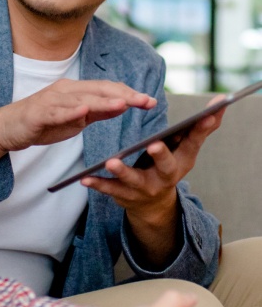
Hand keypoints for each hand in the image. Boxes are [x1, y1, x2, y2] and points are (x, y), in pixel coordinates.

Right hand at [0, 79, 155, 173]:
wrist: (7, 128)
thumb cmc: (42, 122)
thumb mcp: (75, 119)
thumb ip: (97, 111)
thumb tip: (122, 105)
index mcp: (75, 91)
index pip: (106, 89)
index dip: (128, 93)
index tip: (149, 100)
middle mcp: (65, 90)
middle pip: (98, 90)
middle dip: (124, 95)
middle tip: (145, 100)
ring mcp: (51, 100)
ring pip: (81, 99)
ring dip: (102, 101)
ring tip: (123, 103)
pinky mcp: (38, 113)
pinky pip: (56, 112)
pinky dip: (70, 111)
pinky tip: (83, 111)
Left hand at [81, 95, 225, 264]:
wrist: (153, 204)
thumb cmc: (169, 164)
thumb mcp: (185, 148)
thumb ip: (200, 126)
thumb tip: (221, 102)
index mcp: (183, 159)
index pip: (194, 141)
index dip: (201, 128)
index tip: (206, 115)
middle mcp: (167, 176)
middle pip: (166, 166)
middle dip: (161, 156)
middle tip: (154, 145)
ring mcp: (146, 188)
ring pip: (134, 180)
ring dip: (123, 171)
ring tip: (110, 162)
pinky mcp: (126, 196)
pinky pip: (111, 190)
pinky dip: (98, 184)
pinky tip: (84, 178)